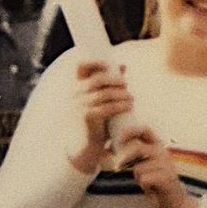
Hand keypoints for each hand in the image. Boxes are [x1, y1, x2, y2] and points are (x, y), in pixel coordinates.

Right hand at [67, 60, 133, 174]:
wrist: (84, 145)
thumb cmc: (95, 120)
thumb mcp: (100, 100)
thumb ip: (109, 83)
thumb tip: (123, 66)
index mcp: (76, 87)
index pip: (80, 66)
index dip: (95, 62)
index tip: (110, 66)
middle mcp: (75, 94)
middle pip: (98, 79)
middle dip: (115, 80)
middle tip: (126, 84)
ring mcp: (80, 105)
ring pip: (106, 93)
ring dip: (122, 94)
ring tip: (131, 98)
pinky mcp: (87, 116)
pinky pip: (108, 107)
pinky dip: (122, 105)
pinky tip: (130, 106)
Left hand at [112, 125, 195, 207]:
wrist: (175, 200)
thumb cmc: (156, 181)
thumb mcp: (144, 164)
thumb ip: (133, 154)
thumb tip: (109, 147)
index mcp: (157, 146)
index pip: (144, 130)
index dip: (129, 131)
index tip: (117, 139)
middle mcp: (162, 152)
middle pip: (137, 149)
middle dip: (125, 159)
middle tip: (118, 167)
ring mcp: (165, 164)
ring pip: (138, 168)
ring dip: (138, 177)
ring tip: (146, 181)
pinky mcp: (166, 177)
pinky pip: (144, 179)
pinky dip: (144, 186)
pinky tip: (151, 188)